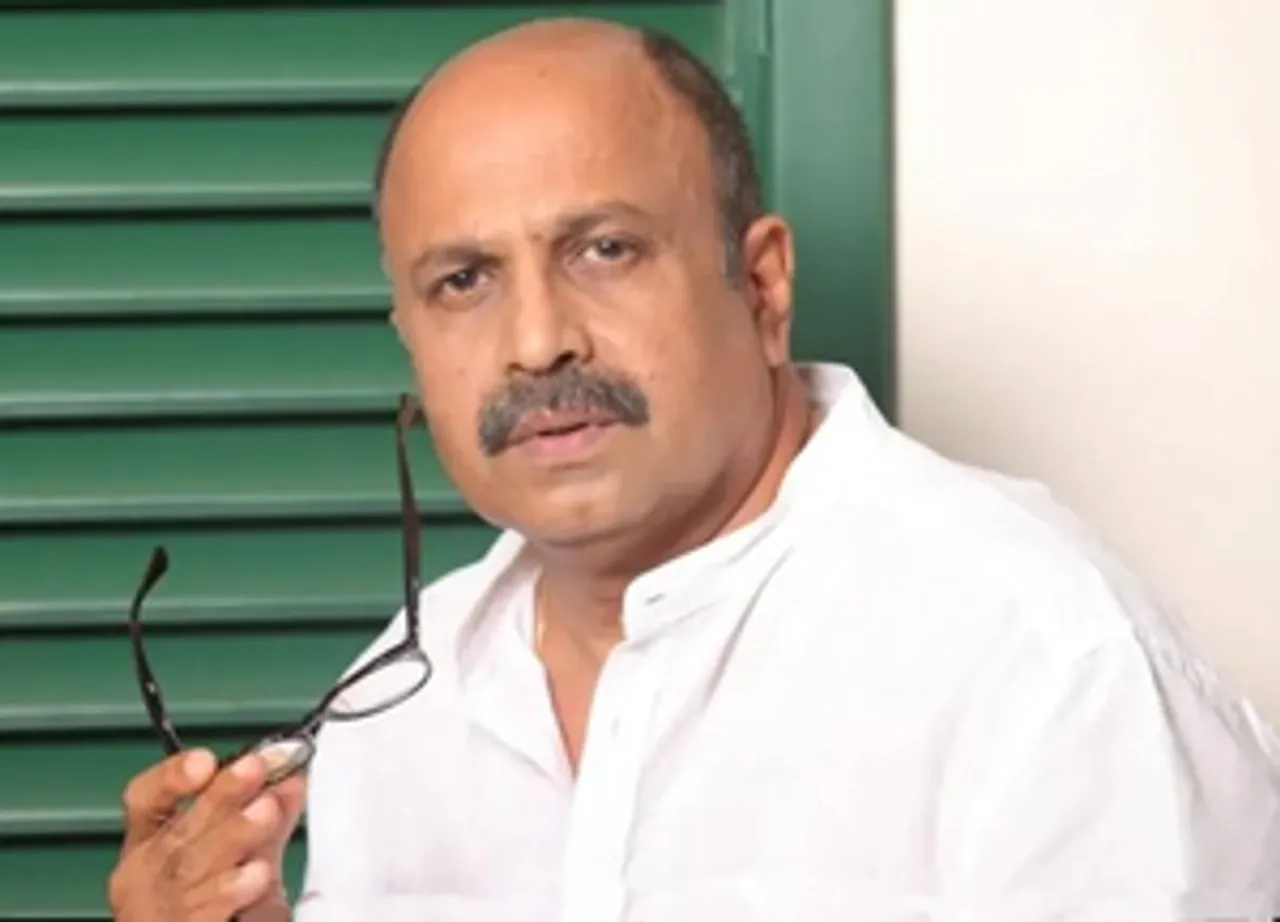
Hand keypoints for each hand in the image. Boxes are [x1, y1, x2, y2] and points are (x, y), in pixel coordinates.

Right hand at [107, 748, 306, 921]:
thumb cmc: (209, 905)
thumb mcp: (235, 855)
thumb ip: (260, 817)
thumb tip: (292, 776)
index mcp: (151, 844)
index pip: (146, 799)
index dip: (171, 777)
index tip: (206, 760)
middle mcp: (147, 874)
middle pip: (178, 829)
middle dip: (221, 795)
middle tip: (255, 768)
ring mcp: (160, 909)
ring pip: (192, 866)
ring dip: (233, 834)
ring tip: (266, 811)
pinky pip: (205, 909)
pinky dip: (232, 888)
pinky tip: (256, 873)